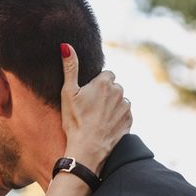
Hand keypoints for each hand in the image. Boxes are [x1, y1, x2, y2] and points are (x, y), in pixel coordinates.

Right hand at [60, 43, 132, 173]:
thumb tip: (66, 46)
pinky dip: (116, 118)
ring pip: (119, 101)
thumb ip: (70, 68)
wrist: (87, 149)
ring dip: (111, 106)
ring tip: (97, 119)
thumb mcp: (68, 93)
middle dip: (105, 95)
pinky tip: (104, 126)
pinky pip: (124, 115)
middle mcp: (119, 91)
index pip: (106, 75)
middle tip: (90, 110)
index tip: (87, 97)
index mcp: (105, 82)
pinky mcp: (129, 121)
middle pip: (113, 88)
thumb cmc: (75, 121)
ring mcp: (126, 107)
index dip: (96, 85)